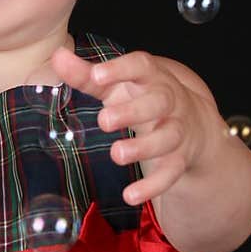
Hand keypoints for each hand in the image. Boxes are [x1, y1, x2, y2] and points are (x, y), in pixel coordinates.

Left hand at [49, 45, 213, 206]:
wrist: (193, 122)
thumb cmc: (142, 97)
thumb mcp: (115, 85)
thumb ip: (85, 74)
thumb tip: (57, 56)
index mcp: (151, 77)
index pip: (140, 66)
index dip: (120, 69)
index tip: (97, 76)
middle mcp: (169, 101)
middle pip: (158, 102)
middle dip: (133, 111)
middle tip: (104, 120)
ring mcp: (177, 129)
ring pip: (167, 137)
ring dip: (143, 147)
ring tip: (117, 154)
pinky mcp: (180, 158)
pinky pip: (171, 172)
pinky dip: (153, 186)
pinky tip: (131, 195)